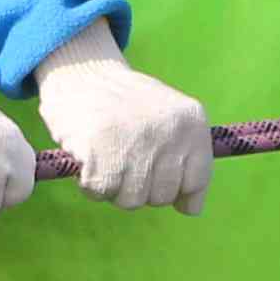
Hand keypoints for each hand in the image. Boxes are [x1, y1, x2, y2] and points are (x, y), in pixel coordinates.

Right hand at [29, 24, 211, 211]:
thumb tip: (192, 209)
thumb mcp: (167, 118)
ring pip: (131, 200)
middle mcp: (170, 133)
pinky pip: (100, 192)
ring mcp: (136, 144)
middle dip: (139, 187)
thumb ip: (184, 158)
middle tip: (123, 159)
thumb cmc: (124, 103)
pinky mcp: (101, 152)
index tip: (155, 177)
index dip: (176, 189)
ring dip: (113, 187)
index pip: (196, 180)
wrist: (82, 71)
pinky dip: (90, 183)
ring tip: (105, 156)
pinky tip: (89, 158)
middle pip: (161, 196)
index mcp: (191, 122)